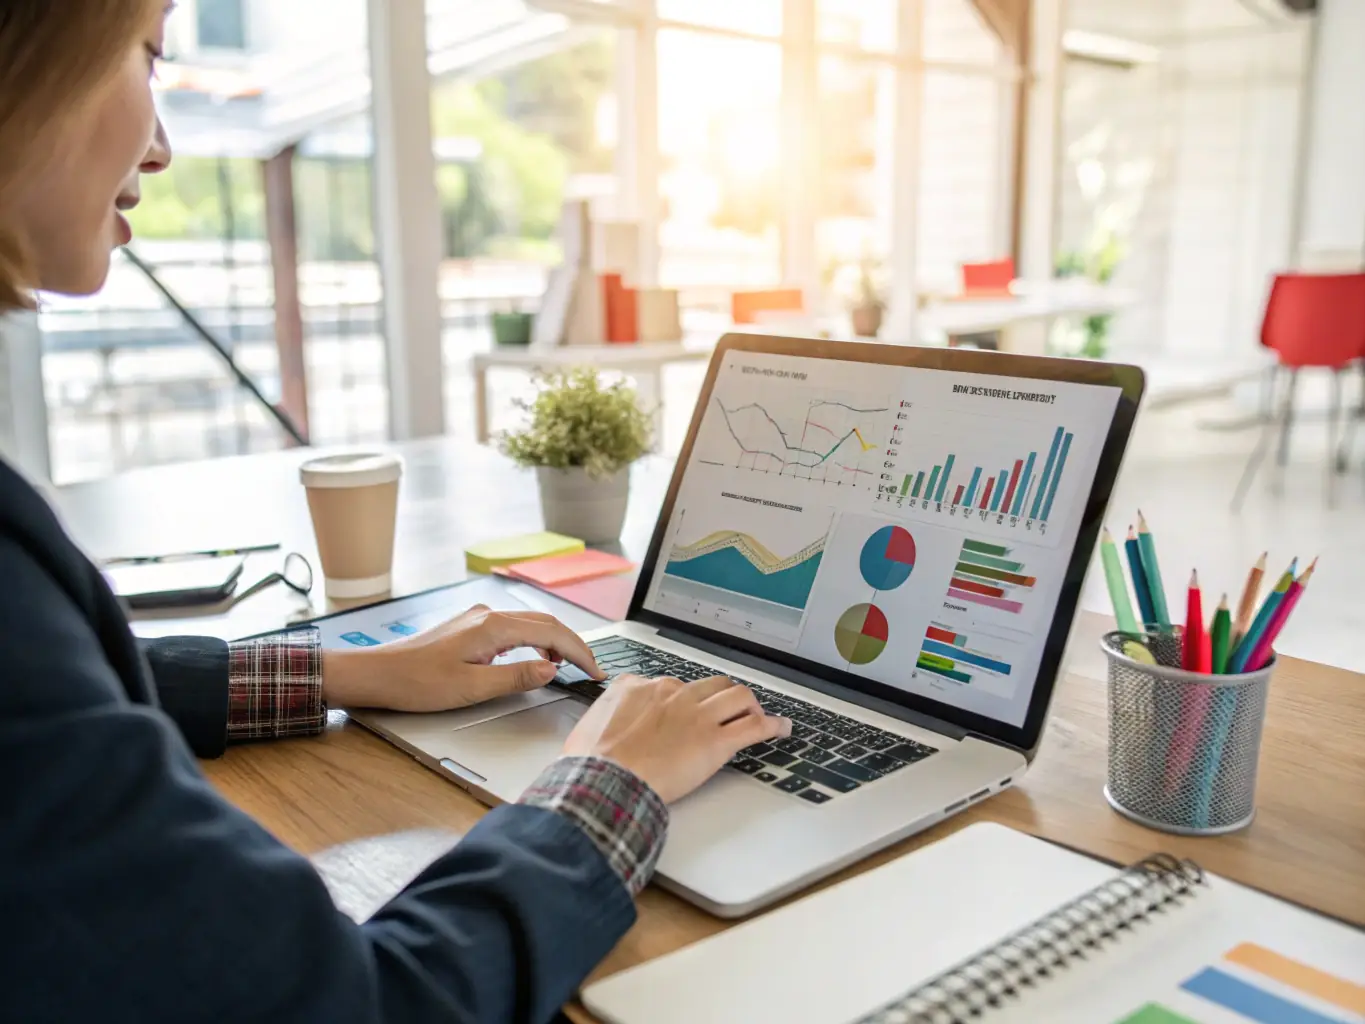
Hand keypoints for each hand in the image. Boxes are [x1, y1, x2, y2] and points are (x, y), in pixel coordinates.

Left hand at [321, 604, 604, 711]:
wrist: (378, 674)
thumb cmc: (417, 683)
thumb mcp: (471, 688)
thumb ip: (516, 678)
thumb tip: (550, 669)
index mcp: (493, 627)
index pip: (552, 634)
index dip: (580, 653)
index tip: (595, 672)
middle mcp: (488, 615)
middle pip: (545, 623)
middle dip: (573, 645)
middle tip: (590, 669)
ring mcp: (477, 618)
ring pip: (530, 623)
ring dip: (554, 642)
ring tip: (567, 666)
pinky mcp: (469, 627)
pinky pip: (513, 627)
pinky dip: (533, 640)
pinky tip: (532, 658)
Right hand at [563, 674, 791, 803]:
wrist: (605, 779)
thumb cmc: (592, 762)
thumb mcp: (589, 725)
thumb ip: (606, 714)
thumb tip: (605, 722)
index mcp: (640, 688)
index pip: (672, 685)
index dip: (683, 699)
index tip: (688, 709)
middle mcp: (673, 695)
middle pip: (711, 684)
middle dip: (722, 694)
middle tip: (729, 708)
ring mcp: (696, 716)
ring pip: (737, 696)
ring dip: (750, 704)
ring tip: (757, 713)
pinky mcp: (715, 741)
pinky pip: (753, 727)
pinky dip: (772, 726)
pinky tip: (781, 728)